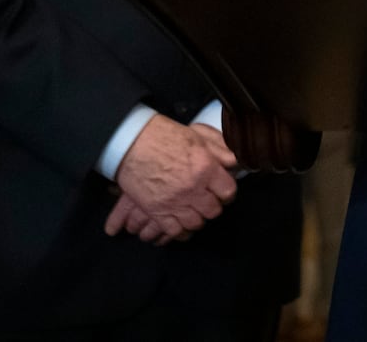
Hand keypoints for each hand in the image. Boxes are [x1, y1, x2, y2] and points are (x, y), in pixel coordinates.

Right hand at [106, 115, 237, 241]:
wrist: (131, 142)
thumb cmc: (165, 136)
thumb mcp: (199, 136)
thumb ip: (220, 150)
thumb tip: (235, 162)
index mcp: (205, 168)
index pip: (228, 191)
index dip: (228, 192)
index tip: (223, 191)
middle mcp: (192, 189)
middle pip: (213, 210)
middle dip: (213, 206)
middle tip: (208, 200)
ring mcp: (174, 202)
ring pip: (195, 223)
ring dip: (197, 218)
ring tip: (194, 210)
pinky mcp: (156, 211)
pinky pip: (174, 230)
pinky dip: (179, 229)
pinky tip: (180, 222)